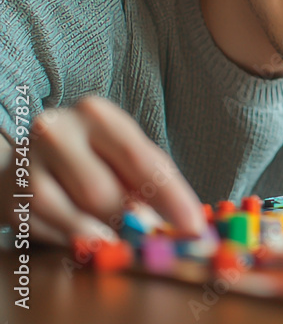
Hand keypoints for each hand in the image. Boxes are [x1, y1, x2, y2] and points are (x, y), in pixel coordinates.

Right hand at [0, 96, 205, 245]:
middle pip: (105, 193)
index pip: (141, 159)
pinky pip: (51, 231)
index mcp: (97, 115)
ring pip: (76, 215)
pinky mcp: (11, 194)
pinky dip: (75, 238)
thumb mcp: (123, 156)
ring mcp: (27, 162)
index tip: (193, 227)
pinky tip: (84, 232)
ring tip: (116, 234)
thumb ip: (151, 182)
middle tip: (149, 236)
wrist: (24, 160)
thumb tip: (184, 223)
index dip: (171, 198)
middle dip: (131, 221)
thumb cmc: (91, 158)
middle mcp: (57, 130)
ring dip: (104, 233)